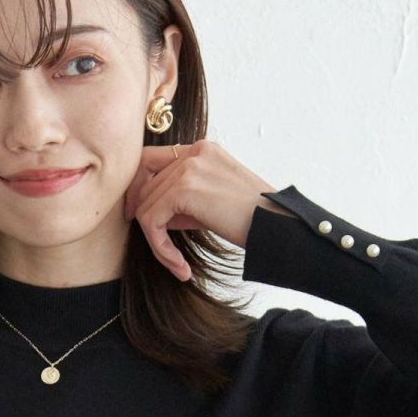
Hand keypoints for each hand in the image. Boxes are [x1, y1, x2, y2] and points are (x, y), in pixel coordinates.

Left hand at [121, 138, 281, 281]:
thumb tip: (151, 213)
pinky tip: (179, 266)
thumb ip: (183, 200)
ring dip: (157, 241)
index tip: (140, 215)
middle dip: (142, 214)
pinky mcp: (184, 189)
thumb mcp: (213, 202)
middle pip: (144, 180)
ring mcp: (188, 168)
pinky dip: (161, 248)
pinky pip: (152, 221)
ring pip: (146, 205)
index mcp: (202, 150)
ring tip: (177, 265)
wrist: (278, 226)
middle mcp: (194, 153)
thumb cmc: (253, 220)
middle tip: (154, 245)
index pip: (152, 159)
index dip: (140, 187)